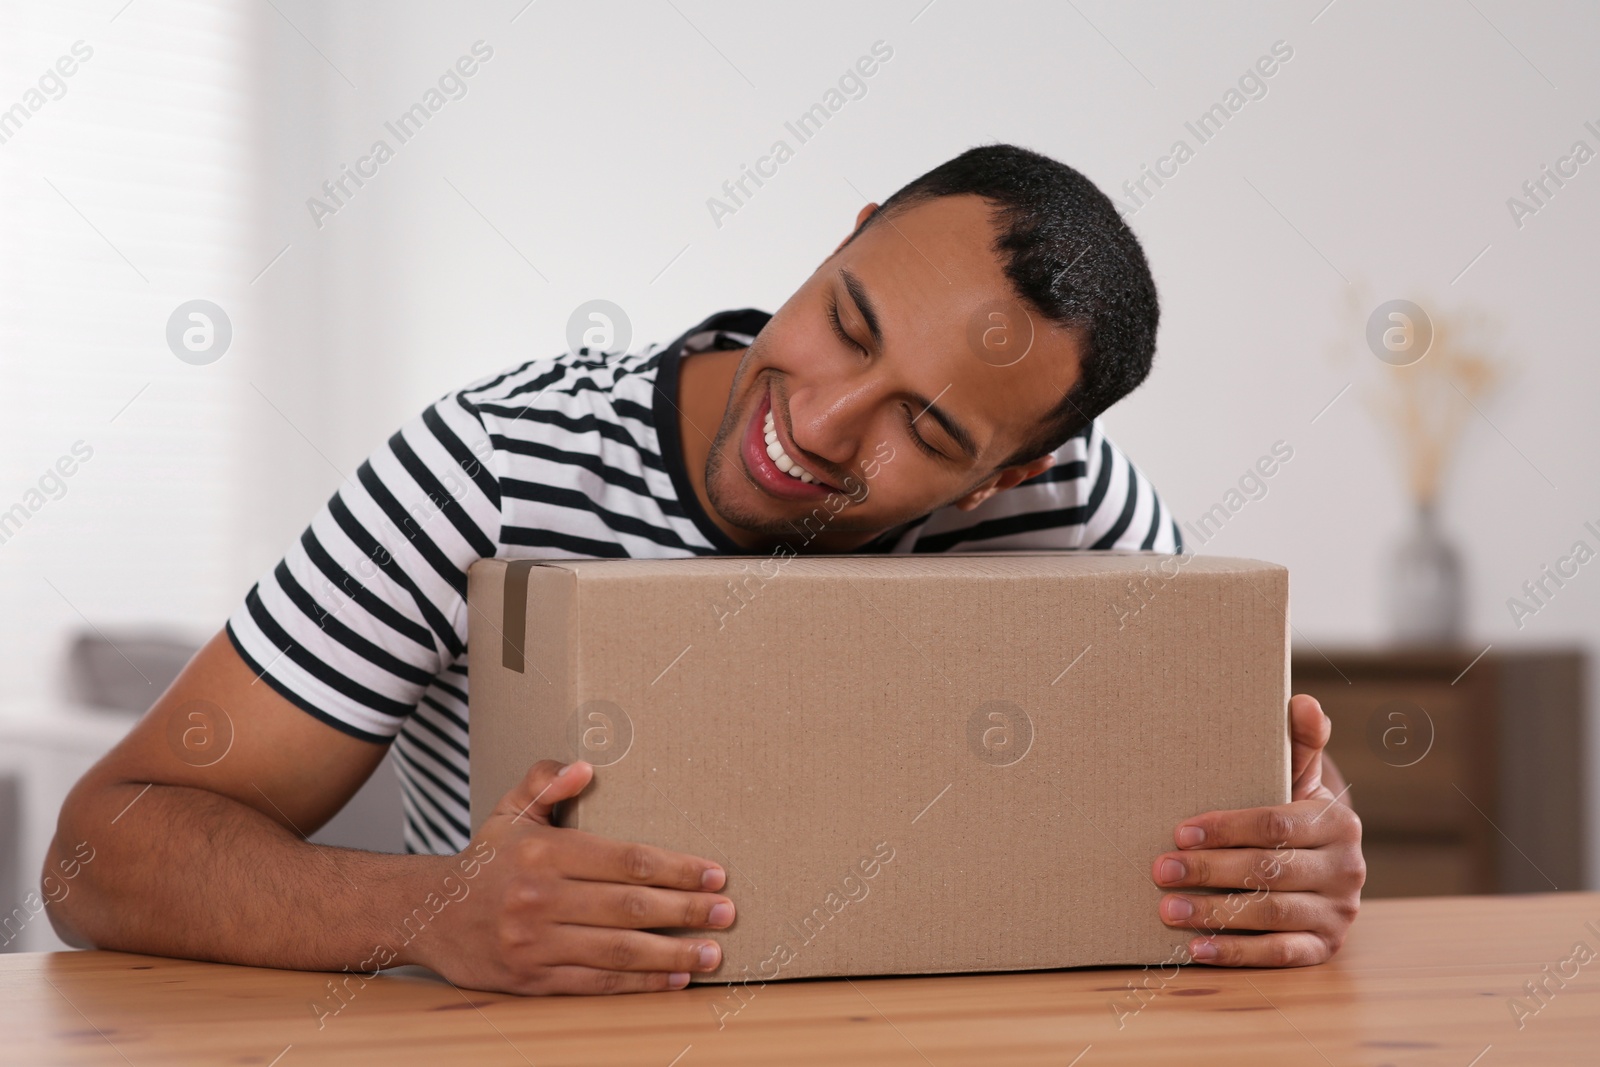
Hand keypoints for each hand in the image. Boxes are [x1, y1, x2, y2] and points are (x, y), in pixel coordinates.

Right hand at [415, 760, 734, 994]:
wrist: (429, 915)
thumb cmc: (484, 860)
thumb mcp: (510, 811)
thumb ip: (546, 783)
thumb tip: (586, 766)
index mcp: (543, 853)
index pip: (625, 861)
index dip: (675, 869)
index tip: (713, 873)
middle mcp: (539, 899)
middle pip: (630, 908)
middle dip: (686, 911)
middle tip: (727, 911)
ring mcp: (536, 944)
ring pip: (618, 951)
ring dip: (672, 954)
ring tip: (712, 954)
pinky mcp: (533, 979)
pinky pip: (596, 982)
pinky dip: (639, 984)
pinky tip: (673, 980)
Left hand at [1150, 693, 1363, 966]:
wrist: (1320, 862)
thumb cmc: (1290, 813)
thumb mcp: (1296, 776)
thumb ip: (1298, 741)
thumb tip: (1303, 702)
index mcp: (1336, 822)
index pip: (1275, 825)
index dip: (1226, 828)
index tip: (1179, 832)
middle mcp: (1347, 869)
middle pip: (1269, 870)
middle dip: (1209, 870)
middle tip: (1159, 869)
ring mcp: (1339, 911)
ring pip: (1272, 914)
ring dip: (1215, 913)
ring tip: (1167, 909)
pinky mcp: (1326, 947)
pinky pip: (1281, 954)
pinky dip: (1237, 953)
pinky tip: (1196, 948)